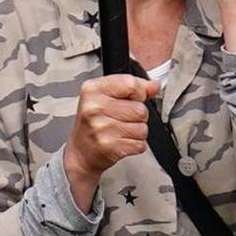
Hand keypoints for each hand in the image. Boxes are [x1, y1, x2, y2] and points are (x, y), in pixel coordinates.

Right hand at [64, 74, 157, 195]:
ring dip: (136, 132)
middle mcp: (94, 107)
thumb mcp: (105, 97)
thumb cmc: (93, 122)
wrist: (80, 152)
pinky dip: (134, 145)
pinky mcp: (109, 146)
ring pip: (142, 128)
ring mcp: (101, 128)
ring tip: (120, 132)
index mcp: (92, 89)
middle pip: (141, 109)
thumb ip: (131, 89)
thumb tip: (154, 85)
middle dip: (138, 116)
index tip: (130, 99)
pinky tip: (120, 142)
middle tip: (121, 119)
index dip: (138, 93)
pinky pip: (140, 144)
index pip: (131, 84)